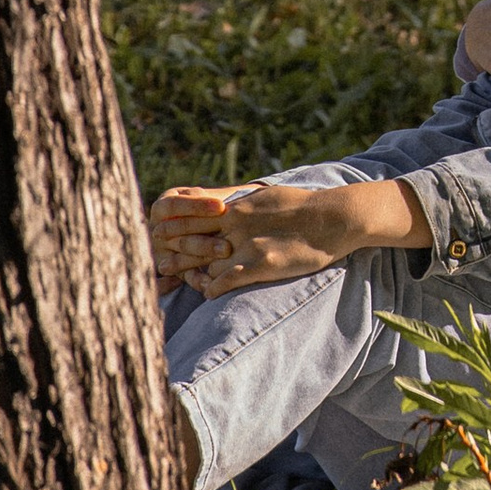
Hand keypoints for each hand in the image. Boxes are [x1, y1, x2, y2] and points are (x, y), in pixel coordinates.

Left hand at [148, 177, 427, 297]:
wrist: (334, 217)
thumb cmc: (306, 207)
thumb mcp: (269, 197)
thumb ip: (245, 204)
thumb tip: (232, 206)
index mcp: (236, 204)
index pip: (190, 213)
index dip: (173, 226)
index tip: (163, 237)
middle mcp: (234, 222)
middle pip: (187, 235)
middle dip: (170, 249)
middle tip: (156, 262)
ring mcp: (244, 244)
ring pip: (199, 260)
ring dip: (185, 270)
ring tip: (173, 279)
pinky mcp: (257, 264)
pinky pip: (220, 282)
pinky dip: (209, 288)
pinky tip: (206, 292)